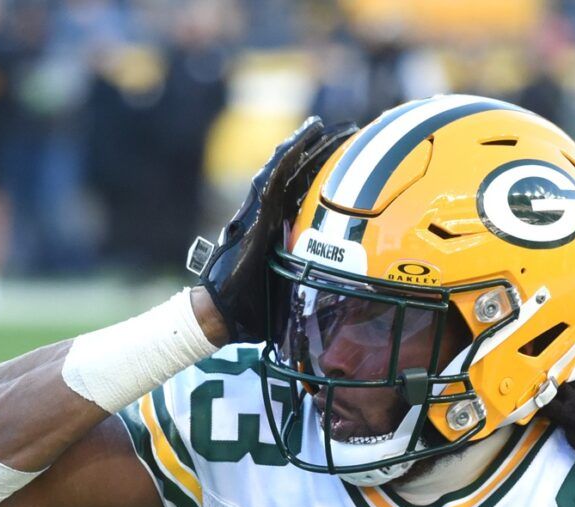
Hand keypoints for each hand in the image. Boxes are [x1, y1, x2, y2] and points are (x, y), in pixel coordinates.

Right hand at [190, 116, 353, 343]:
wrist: (223, 313)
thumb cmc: (256, 308)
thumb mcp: (295, 288)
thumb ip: (313, 278)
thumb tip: (349, 290)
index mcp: (280, 227)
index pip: (306, 190)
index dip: (326, 170)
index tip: (351, 154)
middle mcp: (269, 214)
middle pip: (298, 172)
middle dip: (320, 149)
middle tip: (348, 129)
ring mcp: (259, 211)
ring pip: (283, 169)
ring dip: (302, 145)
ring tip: (322, 125)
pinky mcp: (253, 214)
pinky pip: (272, 179)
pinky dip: (286, 158)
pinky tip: (301, 139)